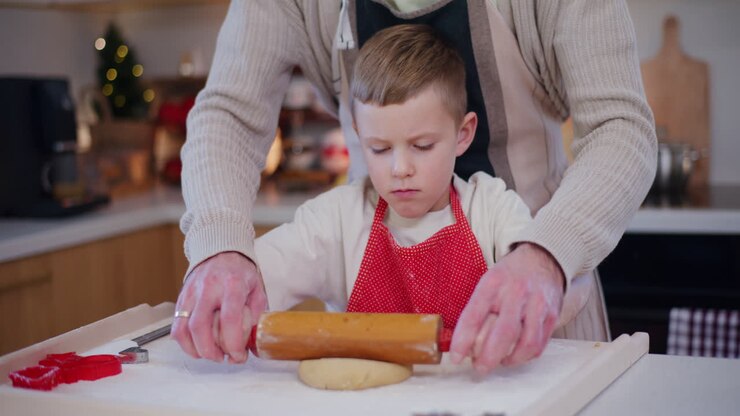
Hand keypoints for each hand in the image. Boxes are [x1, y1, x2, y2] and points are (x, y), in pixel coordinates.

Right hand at [171, 251, 266, 362]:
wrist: (221, 252)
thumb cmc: (240, 273)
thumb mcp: (257, 290)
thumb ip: (257, 316)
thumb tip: (253, 346)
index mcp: (232, 285)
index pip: (229, 320)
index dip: (233, 344)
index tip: (238, 356)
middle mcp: (208, 288)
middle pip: (200, 327)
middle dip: (210, 351)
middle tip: (222, 358)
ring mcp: (191, 293)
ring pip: (183, 329)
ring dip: (195, 350)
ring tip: (210, 354)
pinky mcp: (181, 298)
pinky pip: (176, 326)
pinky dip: (184, 342)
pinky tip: (197, 346)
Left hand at [449, 243, 563, 374]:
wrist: (542, 258)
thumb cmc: (510, 274)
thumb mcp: (488, 280)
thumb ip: (477, 307)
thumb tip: (460, 339)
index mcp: (494, 283)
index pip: (475, 315)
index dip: (463, 340)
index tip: (456, 357)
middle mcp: (516, 293)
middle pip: (503, 333)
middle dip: (488, 357)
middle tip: (479, 367)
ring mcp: (537, 304)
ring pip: (526, 342)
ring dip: (510, 360)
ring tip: (499, 362)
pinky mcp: (552, 315)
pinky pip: (539, 344)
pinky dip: (525, 356)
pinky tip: (515, 355)